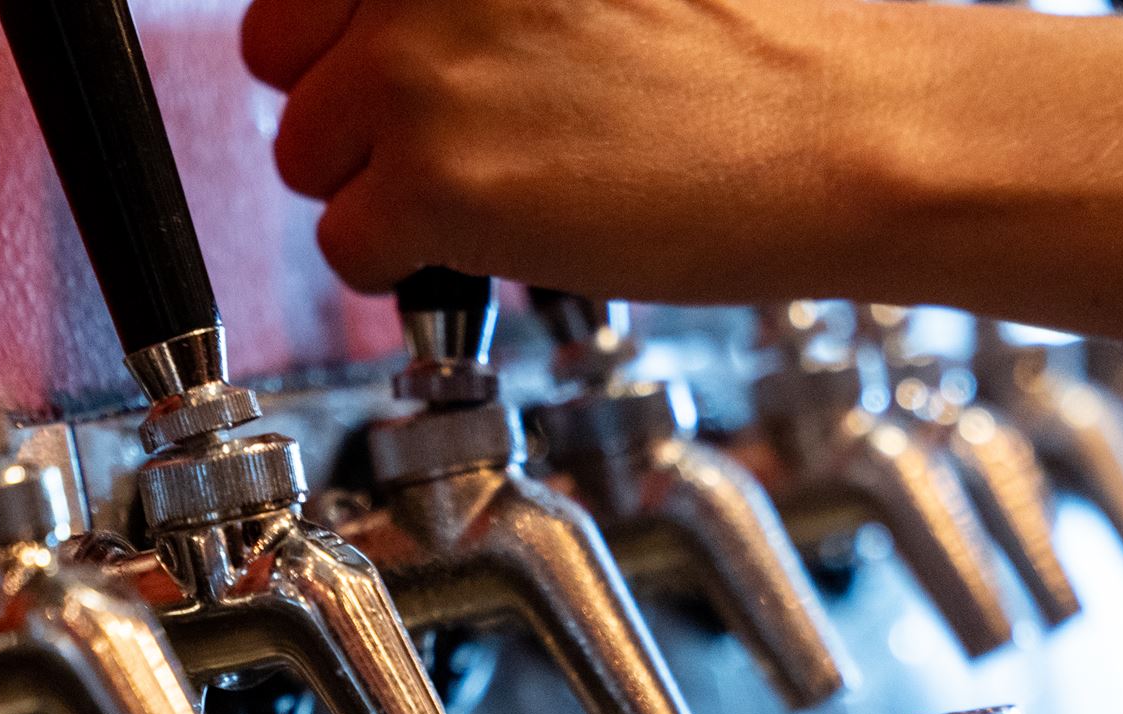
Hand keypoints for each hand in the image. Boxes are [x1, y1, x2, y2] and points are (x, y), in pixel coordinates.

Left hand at [241, 0, 930, 293]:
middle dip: (349, 110)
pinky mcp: (435, 180)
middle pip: (283, 61)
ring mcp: (416, 72)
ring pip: (309, 160)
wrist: (839, 126)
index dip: (349, 40)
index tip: (401, 76)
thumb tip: (388, 36)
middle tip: (444, 139)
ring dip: (380, 189)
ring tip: (492, 190)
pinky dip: (408, 268)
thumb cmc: (749, 52)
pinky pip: (348, 248)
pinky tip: (495, 242)